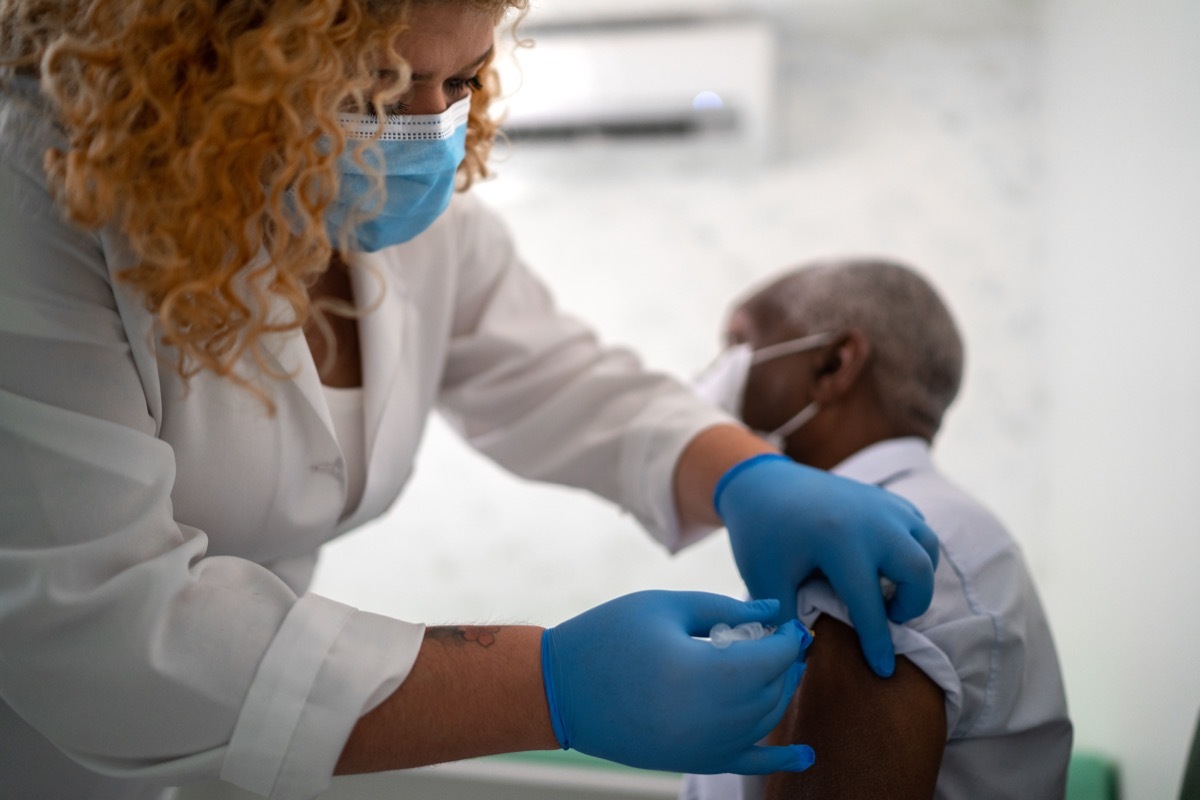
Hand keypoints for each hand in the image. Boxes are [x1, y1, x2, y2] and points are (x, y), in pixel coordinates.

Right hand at [541, 591, 813, 774]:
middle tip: (781, 638)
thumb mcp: (665, 607)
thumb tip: (772, 609)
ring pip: (765, 722)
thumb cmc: (608, 636)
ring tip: (775, 666)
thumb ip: (724, 608)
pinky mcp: (692, 759)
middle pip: (773, 691)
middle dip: (785, 663)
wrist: (558, 691)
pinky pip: (748, 764)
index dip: (788, 638)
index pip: (771, 658)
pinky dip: (780, 761)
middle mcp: (709, 718)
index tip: (788, 620)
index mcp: (702, 674)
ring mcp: (702, 746)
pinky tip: (806, 755)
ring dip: (779, 692)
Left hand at [715, 454, 938, 676]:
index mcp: (838, 541)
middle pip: (917, 571)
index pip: (869, 603)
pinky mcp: (885, 499)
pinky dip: (914, 551)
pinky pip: (919, 528)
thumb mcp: (765, 580)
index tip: (884, 669)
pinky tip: (886, 565)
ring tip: (888, 591)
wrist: (762, 483)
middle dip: (911, 604)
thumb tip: (805, 659)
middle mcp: (870, 521)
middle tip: (887, 616)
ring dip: (918, 577)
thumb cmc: (761, 534)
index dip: (878, 641)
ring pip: (928, 545)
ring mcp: (882, 505)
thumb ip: (786, 621)